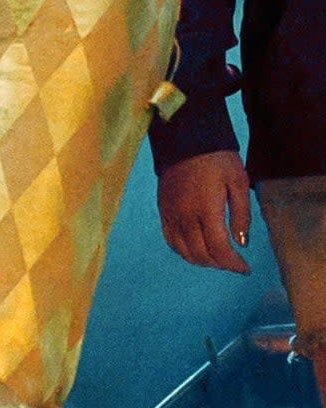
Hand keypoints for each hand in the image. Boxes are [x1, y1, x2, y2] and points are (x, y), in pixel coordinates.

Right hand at [158, 150, 251, 272]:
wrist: (186, 139)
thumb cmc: (217, 158)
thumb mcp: (239, 181)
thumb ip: (241, 214)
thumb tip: (241, 242)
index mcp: (206, 209)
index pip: (218, 248)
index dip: (233, 264)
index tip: (244, 268)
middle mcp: (185, 217)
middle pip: (201, 254)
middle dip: (220, 264)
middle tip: (234, 263)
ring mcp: (171, 216)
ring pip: (184, 252)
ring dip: (203, 261)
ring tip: (218, 257)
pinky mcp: (163, 212)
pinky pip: (171, 241)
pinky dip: (185, 252)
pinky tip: (197, 249)